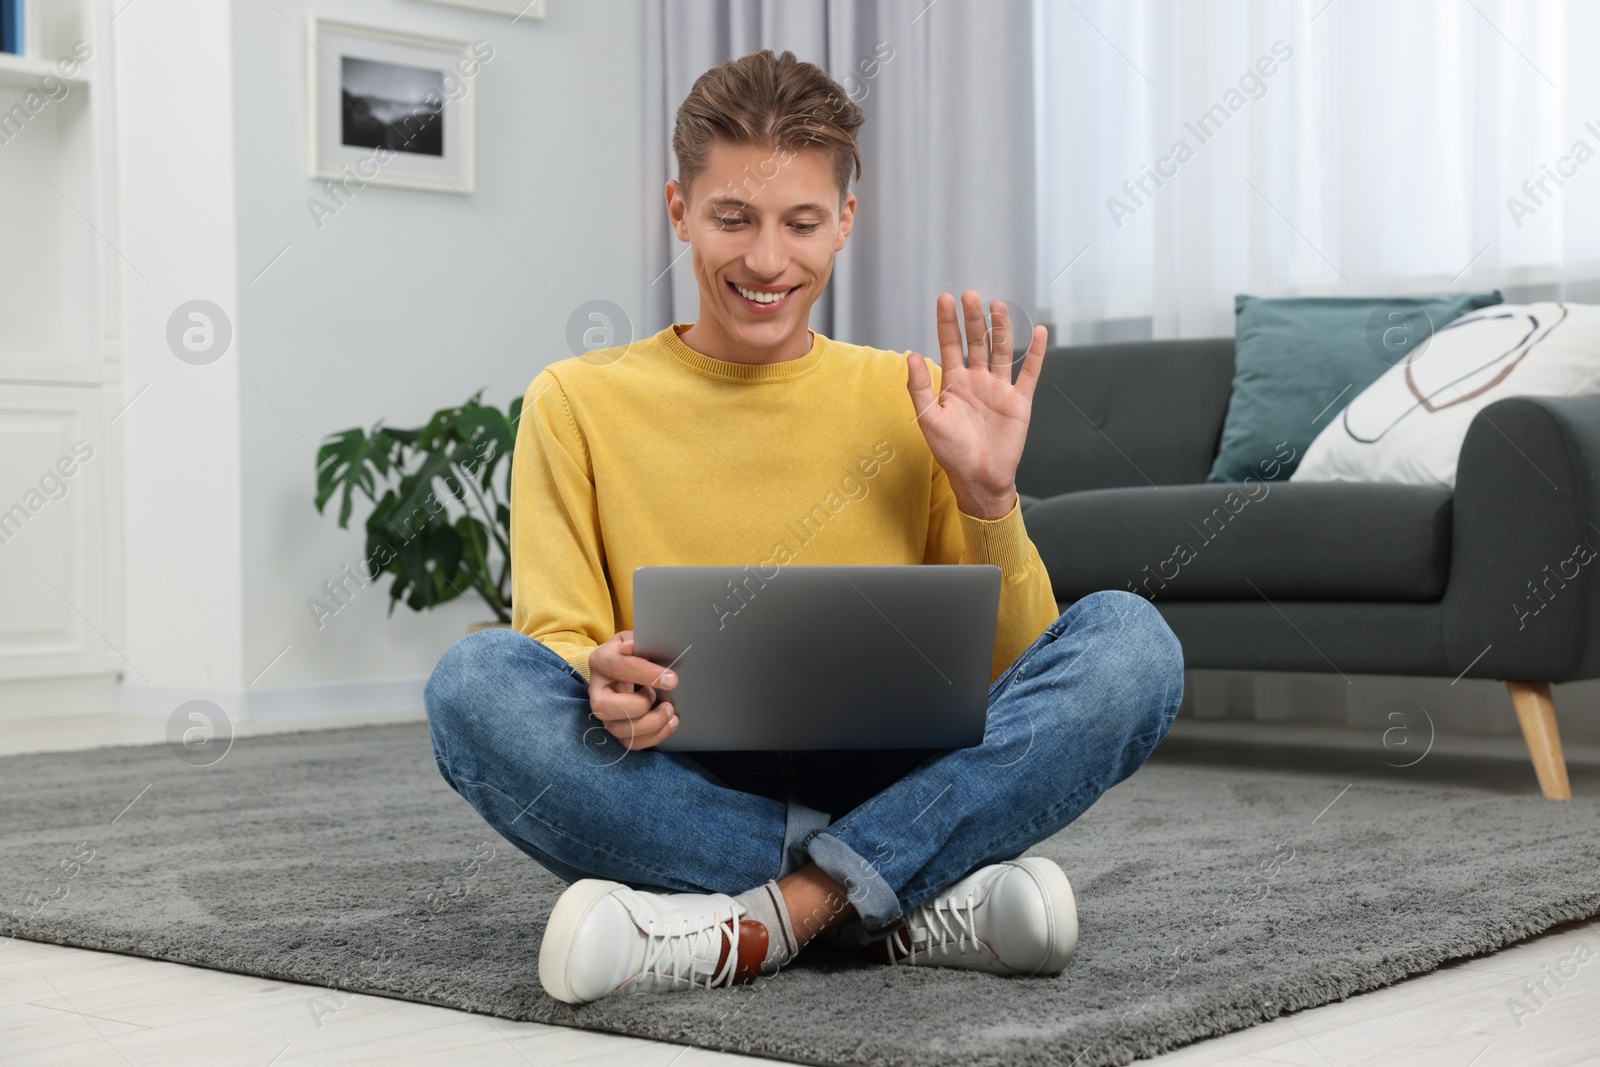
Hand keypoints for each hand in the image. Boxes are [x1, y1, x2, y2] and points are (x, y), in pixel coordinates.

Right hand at [586, 631, 678, 750]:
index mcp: (600, 662)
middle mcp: (597, 691)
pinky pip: (631, 743)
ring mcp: (604, 713)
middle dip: (641, 707)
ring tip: (670, 712)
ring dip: (651, 725)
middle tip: (667, 702)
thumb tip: (631, 647)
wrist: (624, 667)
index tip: (672, 679)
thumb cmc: (632, 652)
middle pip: (606, 708)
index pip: (617, 667)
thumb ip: (636, 641)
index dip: (645, 674)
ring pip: (620, 730)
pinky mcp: (616, 728)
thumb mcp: (634, 639)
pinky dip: (653, 737)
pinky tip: (668, 724)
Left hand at [905, 292, 1046, 519]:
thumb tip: (911, 355)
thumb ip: (919, 387)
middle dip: (973, 319)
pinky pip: (1029, 373)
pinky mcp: (1019, 401)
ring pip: (1001, 352)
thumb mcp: (928, 418)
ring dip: (1000, 329)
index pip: (950, 345)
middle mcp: (976, 381)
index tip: (945, 299)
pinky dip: (1035, 353)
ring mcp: (999, 389)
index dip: (947, 323)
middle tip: (971, 295)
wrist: (978, 478)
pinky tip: (1039, 332)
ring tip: (997, 306)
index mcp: (953, 383)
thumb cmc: (950, 452)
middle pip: (976, 342)